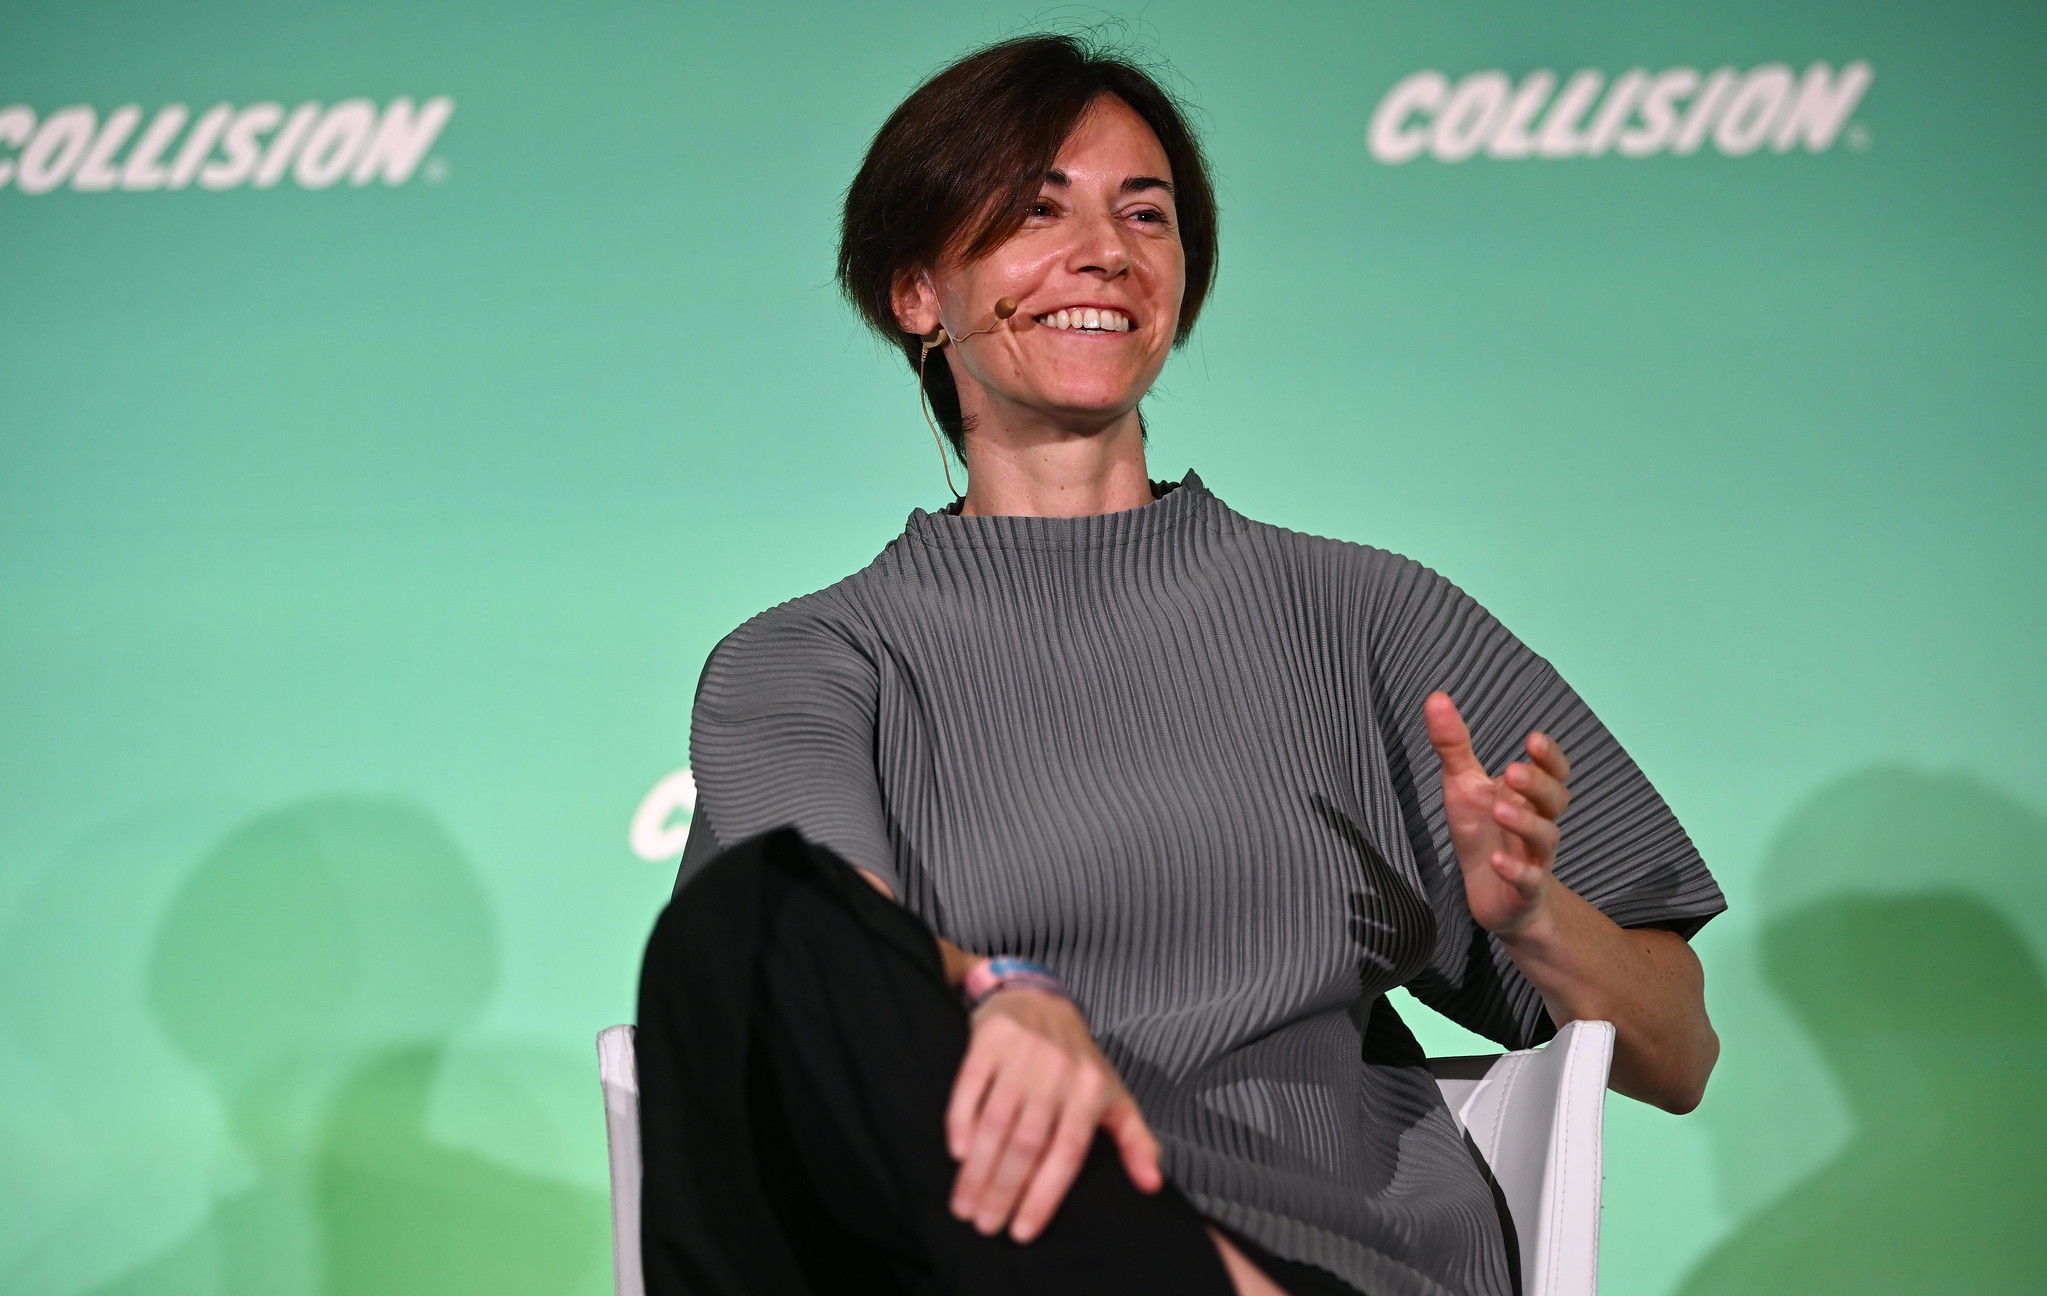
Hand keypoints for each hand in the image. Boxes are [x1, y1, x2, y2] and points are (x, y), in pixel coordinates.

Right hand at [945, 987, 1161, 1241]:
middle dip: (1003, 1191)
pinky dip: (960, 1122)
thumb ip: (1135, 1142)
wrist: (1042, 998)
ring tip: (965, 1206)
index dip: (1043, 1196)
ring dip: (978, 1169)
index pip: (1066, 1153)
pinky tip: (957, 1154)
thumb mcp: (1114, 1096)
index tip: (1022, 1232)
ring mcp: (1022, 1054)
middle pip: (1027, 1143)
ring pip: (996, 1121)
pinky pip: (970, 1087)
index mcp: (1090, 1090)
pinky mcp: (990, 1040)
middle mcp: (1058, 1071)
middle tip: (985, 1227)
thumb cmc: (1078, 1060)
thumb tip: (1152, 1186)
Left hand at [1424, 692, 1572, 934]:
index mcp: (1528, 796)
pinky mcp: (1523, 891)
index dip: (1550, 757)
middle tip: (1513, 771)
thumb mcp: (1463, 785)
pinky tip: (1497, 861)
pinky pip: (1528, 881)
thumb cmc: (1480, 833)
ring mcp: (1533, 858)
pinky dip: (1516, 871)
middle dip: (1538, 784)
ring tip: (1499, 809)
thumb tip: (1436, 697)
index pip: (1554, 771)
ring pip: (1545, 838)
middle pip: (1554, 800)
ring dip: (1524, 823)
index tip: (1533, 739)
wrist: (1491, 894)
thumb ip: (1454, 744)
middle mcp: (1537, 822)